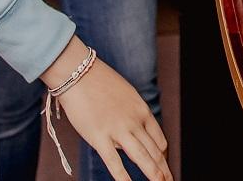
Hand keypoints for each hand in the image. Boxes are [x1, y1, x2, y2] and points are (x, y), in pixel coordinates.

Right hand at [44, 40, 170, 180]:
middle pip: (154, 151)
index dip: (163, 156)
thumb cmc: (98, 82)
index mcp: (141, 110)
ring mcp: (118, 130)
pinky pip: (114, 162)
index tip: (163, 165)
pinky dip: (124, 178)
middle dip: (163, 170)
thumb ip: (130, 115)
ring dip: (154, 175)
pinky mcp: (100, 137)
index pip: (159, 139)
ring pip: (142, 158)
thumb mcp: (124, 95)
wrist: (79, 73)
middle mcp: (134, 121)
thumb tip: (129, 133)